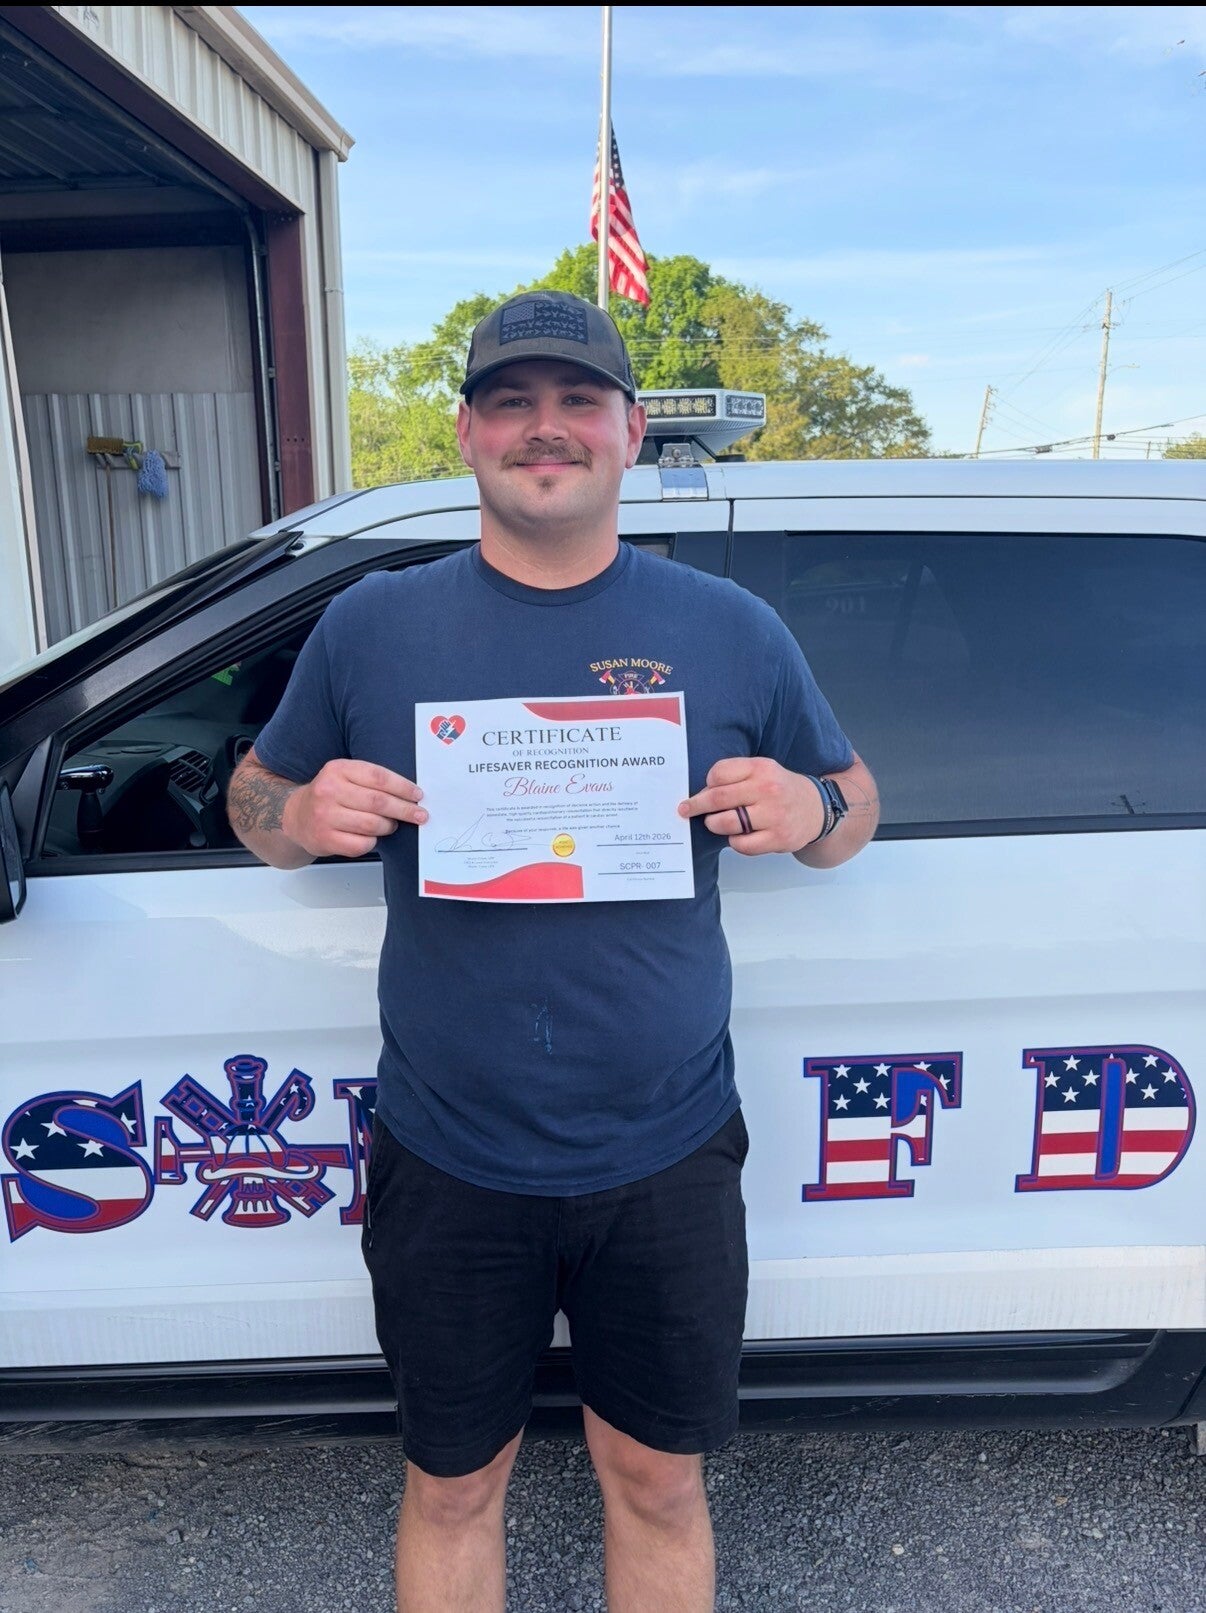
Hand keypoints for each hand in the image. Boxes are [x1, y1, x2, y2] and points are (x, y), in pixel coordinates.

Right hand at [282, 759, 426, 858]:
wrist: (296, 816)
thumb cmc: (329, 796)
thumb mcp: (344, 776)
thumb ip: (371, 780)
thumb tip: (410, 793)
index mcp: (337, 770)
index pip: (378, 777)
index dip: (403, 787)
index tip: (418, 795)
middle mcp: (329, 791)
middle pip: (378, 802)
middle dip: (405, 810)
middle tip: (420, 815)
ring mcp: (325, 816)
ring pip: (372, 824)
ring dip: (389, 826)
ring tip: (392, 824)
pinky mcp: (325, 839)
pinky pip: (362, 844)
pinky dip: (373, 841)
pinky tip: (371, 836)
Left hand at [678, 757, 823, 856]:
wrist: (817, 809)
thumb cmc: (781, 789)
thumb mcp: (763, 770)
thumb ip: (735, 776)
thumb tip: (701, 793)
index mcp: (762, 768)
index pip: (718, 773)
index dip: (706, 783)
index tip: (704, 789)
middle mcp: (768, 789)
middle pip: (717, 798)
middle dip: (696, 805)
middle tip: (686, 809)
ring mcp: (774, 816)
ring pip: (726, 823)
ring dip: (714, 824)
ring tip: (717, 822)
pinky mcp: (777, 839)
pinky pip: (741, 845)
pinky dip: (734, 842)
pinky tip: (740, 835)